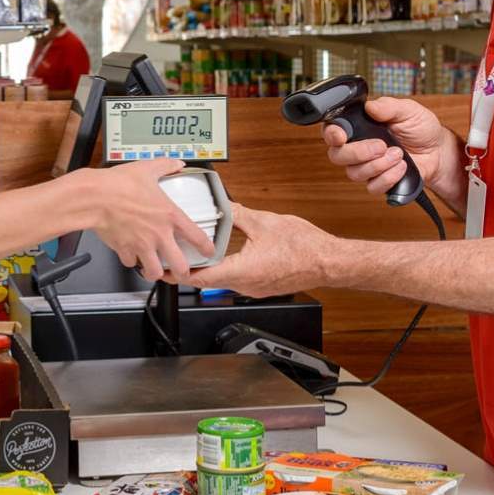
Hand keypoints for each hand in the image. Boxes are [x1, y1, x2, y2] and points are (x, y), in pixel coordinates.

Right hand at [84, 159, 213, 281]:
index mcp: (169, 216)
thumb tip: (175, 163)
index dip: (207, 248)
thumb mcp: (147, 169)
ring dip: (155, 271)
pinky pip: (131, 262)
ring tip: (154, 268)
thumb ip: (165, 166)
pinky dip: (132, 261)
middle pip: (179, 266)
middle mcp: (158, 234)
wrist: (94, 197)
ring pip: (154, 272)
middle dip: (182, 273)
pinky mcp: (124, 249)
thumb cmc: (118, 185)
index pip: (197, 237)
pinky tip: (131, 254)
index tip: (208, 251)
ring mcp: (141, 245)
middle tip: (181, 272)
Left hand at [177, 205, 333, 297]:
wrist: (328, 261)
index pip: (201, 279)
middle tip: (175, 258)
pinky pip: (236, 280)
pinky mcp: (262, 286)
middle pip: (208, 282)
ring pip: (222, 282)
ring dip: (207, 271)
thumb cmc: (304, 247)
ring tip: (196, 256)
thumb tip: (224, 206)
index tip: (165, 270)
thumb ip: (239, 215)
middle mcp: (246, 285)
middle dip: (189, 270)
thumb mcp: (265, 222)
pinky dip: (224, 270)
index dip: (179, 275)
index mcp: (243, 271)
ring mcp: (254, 288)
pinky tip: (224, 257)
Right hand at [324, 96, 455, 199]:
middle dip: (358, 153)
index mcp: (359, 126)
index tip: (341, 136)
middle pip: (337, 156)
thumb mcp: (408, 110)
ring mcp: (367, 167)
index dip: (331, 134)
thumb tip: (370, 106)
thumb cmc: (420, 128)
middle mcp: (358, 148)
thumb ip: (388, 107)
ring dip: (378, 165)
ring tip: (399, 154)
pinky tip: (402, 167)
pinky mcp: (379, 182)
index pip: (332, 130)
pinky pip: (372, 187)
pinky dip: (388, 178)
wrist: (438, 151)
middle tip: (381, 146)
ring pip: (354, 173)